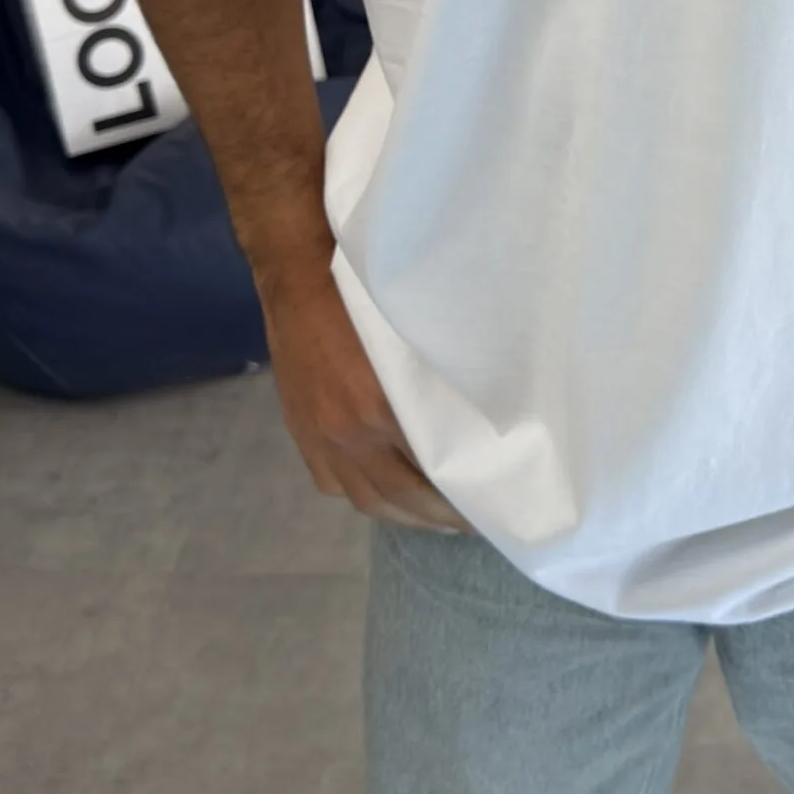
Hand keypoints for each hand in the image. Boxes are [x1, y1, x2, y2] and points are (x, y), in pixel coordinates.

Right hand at [257, 262, 471, 533]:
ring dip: (406, 515)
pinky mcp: (302, 435)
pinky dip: (365, 495)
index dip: (464, 494)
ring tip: (438, 515)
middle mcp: (348, 433)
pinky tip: (389, 493)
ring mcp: (320, 439)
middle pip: (402, 498)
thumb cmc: (366, 295)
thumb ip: (437, 384)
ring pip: (368, 500)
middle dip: (440, 517)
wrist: (299, 274)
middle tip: (476, 520)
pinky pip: (335, 485)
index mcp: (380, 408)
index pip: (433, 471)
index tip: (494, 501)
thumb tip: (479, 422)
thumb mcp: (414, 336)